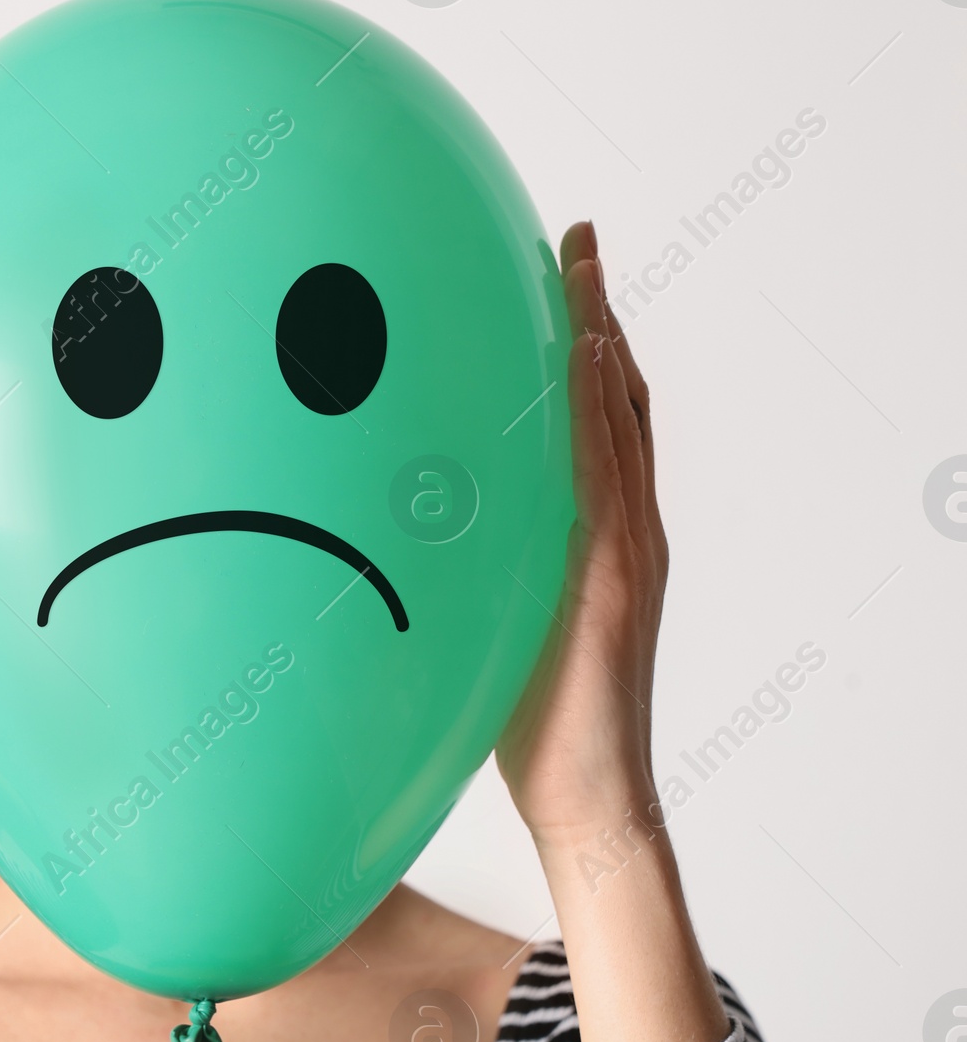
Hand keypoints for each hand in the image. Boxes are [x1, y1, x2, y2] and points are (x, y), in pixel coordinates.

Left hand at [495, 219, 667, 853]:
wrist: (586, 805)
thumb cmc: (534, 730)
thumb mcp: (494, 626)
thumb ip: (476, 574)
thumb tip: (414, 540)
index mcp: (599, 539)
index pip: (596, 421)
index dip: (585, 345)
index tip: (558, 273)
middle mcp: (625, 533)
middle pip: (618, 400)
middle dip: (597, 313)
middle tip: (576, 236)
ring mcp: (626, 554)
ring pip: (620, 423)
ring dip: (600, 338)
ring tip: (579, 263)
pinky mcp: (612, 583)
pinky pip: (606, 480)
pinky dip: (599, 415)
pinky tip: (581, 358)